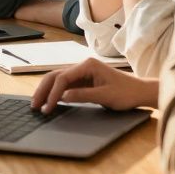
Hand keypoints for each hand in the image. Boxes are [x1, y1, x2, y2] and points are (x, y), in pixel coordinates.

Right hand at [31, 58, 156, 113]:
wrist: (140, 92)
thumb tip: (62, 97)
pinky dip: (55, 93)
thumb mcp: (105, 96)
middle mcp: (82, 66)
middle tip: (34, 105)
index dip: (52, 93)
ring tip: (38, 104)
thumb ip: (83, 95)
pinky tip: (50, 102)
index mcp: (87, 65)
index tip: (48, 107)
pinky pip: (65, 85)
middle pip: (56, 75)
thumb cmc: (126, 93)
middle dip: (43, 90)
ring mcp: (82, 72)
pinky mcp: (83, 80)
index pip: (63, 78)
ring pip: (58, 79)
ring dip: (47, 91)